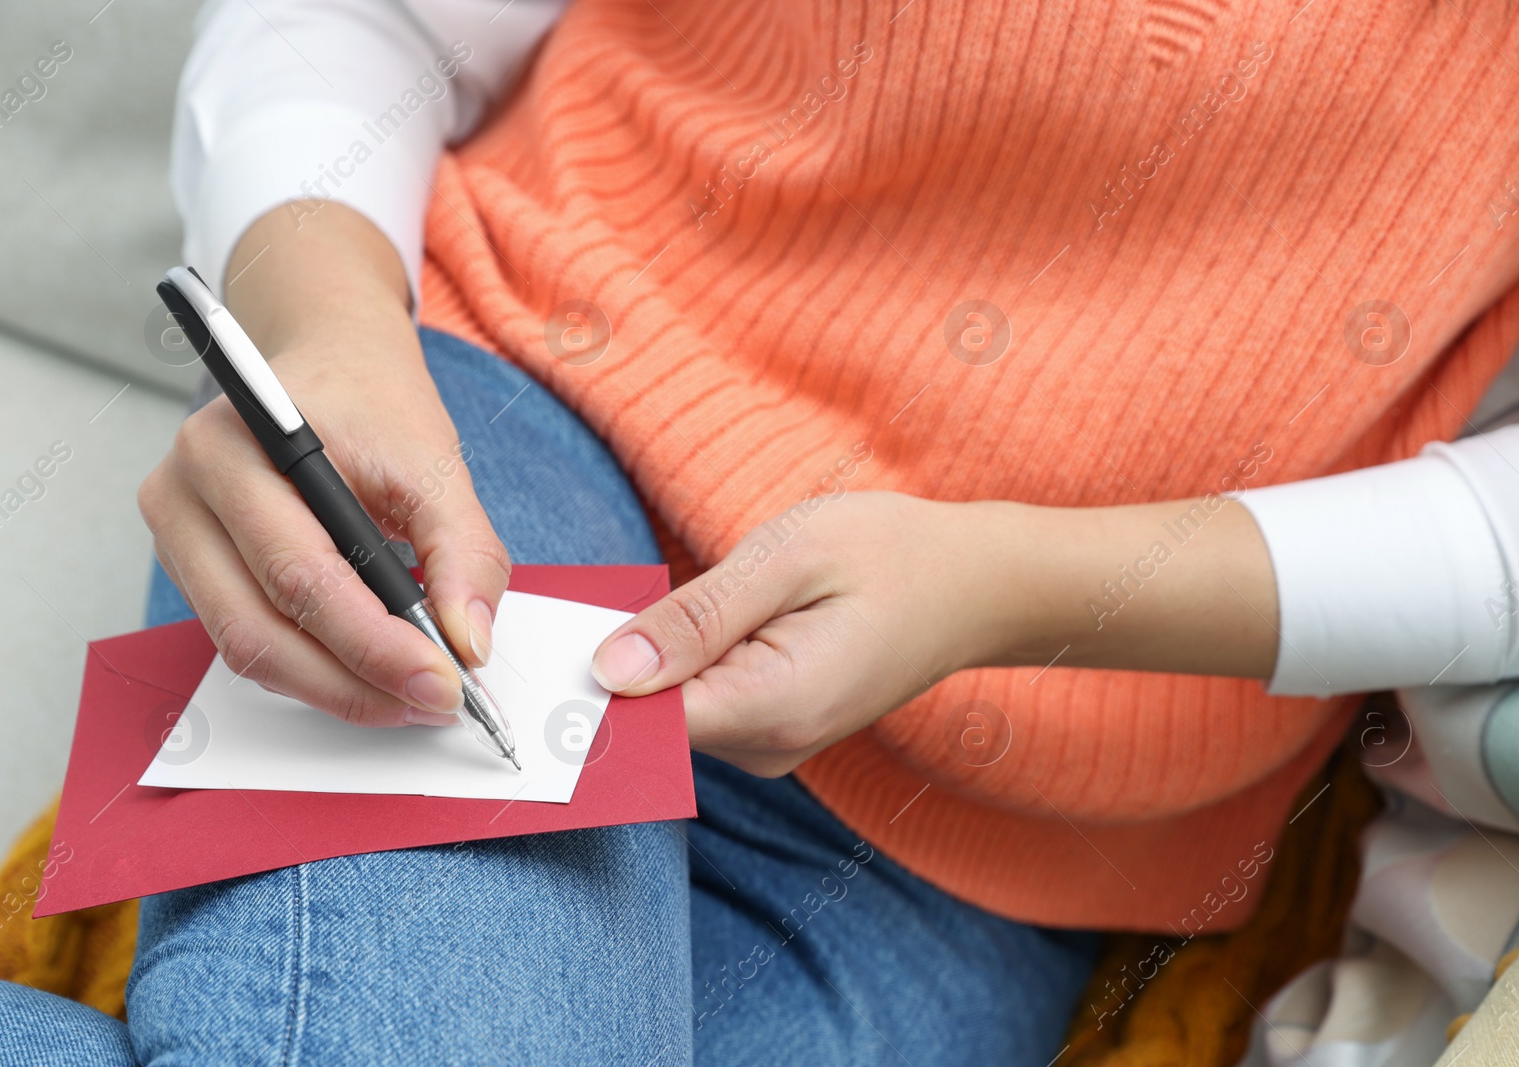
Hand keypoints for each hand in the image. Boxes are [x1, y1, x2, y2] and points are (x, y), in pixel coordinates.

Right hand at [138, 203, 510, 726]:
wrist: (331, 365)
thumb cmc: (373, 408)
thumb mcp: (436, 465)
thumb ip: (464, 553)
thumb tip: (469, 643)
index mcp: (235, 446)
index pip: (301, 574)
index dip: (375, 644)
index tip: (446, 681)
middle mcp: (184, 491)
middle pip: (261, 626)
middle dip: (358, 681)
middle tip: (433, 702)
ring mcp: (176, 534)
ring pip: (247, 649)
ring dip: (336, 688)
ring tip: (410, 694)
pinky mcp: (191, 568)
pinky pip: (247, 641)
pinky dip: (314, 668)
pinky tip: (372, 669)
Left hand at [589, 490, 1281, 776]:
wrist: (977, 583)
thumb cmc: (891, 553)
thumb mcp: (787, 559)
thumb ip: (695, 619)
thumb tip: (607, 672)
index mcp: (773, 706)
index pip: (643, 725)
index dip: (583, 687)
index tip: (541, 645)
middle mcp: (770, 745)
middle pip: (651, 724)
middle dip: (606, 669)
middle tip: (576, 606)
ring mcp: (775, 743)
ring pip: (673, 713)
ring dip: (643, 665)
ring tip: (627, 606)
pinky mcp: (775, 725)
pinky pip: (702, 705)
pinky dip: (675, 667)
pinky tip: (670, 625)